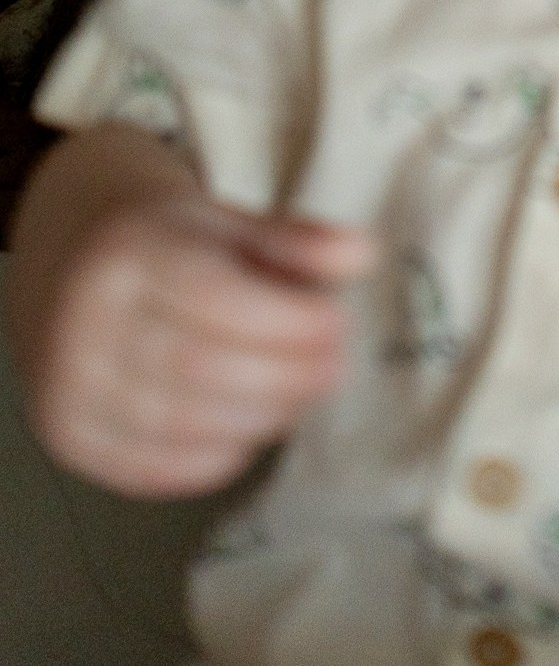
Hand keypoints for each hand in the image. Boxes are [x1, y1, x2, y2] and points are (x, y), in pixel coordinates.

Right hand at [14, 148, 373, 497]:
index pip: (216, 299)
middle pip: (199, 369)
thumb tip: (361, 255)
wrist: (70, 264)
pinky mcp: (67, 436)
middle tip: (334, 370)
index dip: (288, 322)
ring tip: (298, 398)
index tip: (339, 325)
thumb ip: (292, 239)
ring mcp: (68, 386)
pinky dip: (214, 458)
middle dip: (283, 377)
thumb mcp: (225, 220)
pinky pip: (151, 468)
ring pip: (178, 425)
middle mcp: (84, 322)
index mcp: (128, 251)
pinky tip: (250, 430)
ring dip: (257, 420)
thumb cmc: (164, 242)